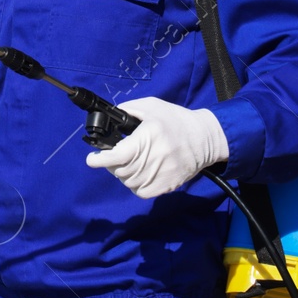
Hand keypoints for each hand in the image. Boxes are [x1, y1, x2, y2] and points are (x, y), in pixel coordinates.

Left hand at [85, 96, 228, 197]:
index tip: (92, 158)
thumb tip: (109, 117)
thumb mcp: (151, 106)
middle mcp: (154, 157)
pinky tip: (138, 173)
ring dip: (122, 173)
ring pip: (128, 182)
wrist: (206, 138)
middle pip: (120, 170)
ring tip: (128, 162)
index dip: (100, 159)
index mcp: (148, 137)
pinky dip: (134, 185)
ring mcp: (162, 174)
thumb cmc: (176, 120)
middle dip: (110, 163)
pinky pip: (141, 192)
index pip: (117, 155)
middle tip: (113, 155)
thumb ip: (128, 109)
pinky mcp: (168, 185)